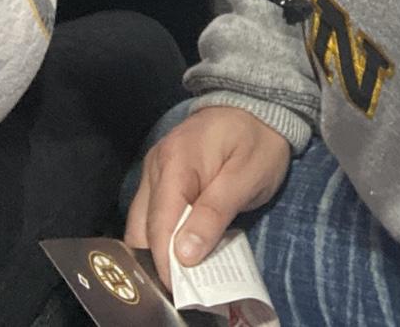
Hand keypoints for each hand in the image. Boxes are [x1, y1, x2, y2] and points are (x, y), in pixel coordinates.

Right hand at [124, 105, 290, 285]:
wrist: (257, 107)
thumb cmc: (257, 141)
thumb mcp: (247, 176)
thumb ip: (215, 212)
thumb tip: (184, 255)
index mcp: (176, 161)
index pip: (159, 223)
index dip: (165, 262)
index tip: (181, 291)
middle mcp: (156, 164)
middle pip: (142, 226)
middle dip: (158, 261)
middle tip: (185, 288)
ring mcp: (155, 169)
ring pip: (142, 223)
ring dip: (158, 250)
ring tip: (184, 276)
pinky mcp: (160, 177)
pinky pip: (152, 213)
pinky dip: (162, 236)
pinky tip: (180, 252)